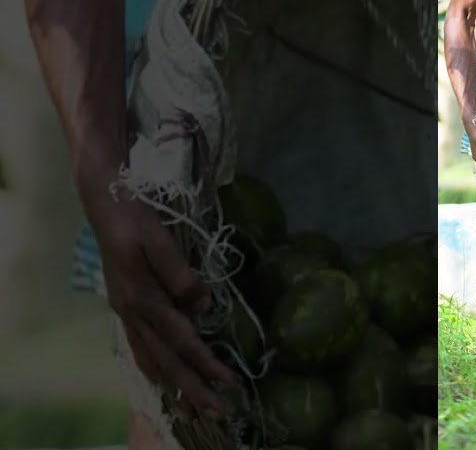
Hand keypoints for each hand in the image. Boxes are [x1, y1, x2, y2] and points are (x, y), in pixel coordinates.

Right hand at [91, 190, 235, 419]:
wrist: (106, 204)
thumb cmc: (136, 218)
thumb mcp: (160, 240)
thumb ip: (181, 274)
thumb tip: (203, 306)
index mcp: (142, 299)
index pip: (181, 340)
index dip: (205, 363)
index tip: (229, 382)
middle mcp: (132, 312)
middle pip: (166, 360)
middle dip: (193, 388)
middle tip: (218, 412)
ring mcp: (126, 311)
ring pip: (151, 358)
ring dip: (175, 384)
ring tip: (193, 408)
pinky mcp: (126, 305)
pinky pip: (140, 347)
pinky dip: (154, 368)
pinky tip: (163, 378)